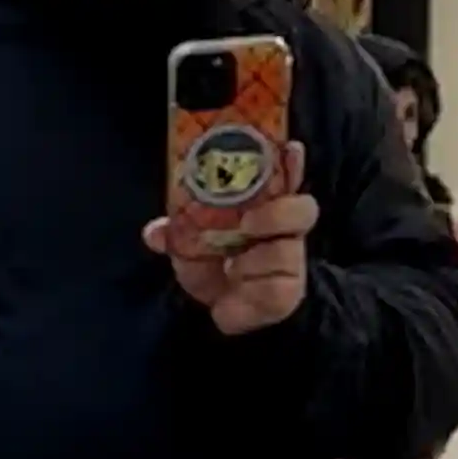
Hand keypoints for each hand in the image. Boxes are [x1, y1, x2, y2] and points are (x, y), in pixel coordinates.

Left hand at [148, 144, 315, 334]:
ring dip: (260, 258)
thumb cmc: (212, 264)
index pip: (285, 178)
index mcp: (263, 205)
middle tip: (247, 221)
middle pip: (303, 211)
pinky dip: (250, 295)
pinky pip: (277, 290)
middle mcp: (283, 229)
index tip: (290, 148)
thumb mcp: (188, 247)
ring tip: (236, 265)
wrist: (224, 309)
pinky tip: (233, 300)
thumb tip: (154, 233)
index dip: (291, 164)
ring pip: (288, 252)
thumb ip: (175, 235)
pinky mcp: (288, 291)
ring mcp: (289, 260)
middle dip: (278, 213)